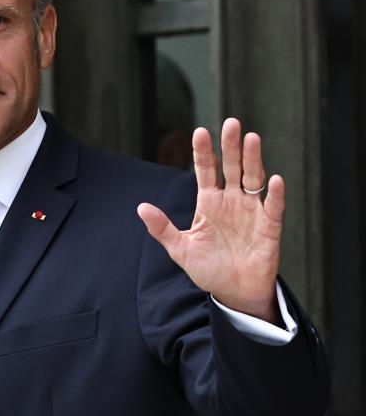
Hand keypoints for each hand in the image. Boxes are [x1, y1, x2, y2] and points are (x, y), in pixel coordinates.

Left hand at [137, 118, 281, 323]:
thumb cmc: (208, 269)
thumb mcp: (180, 249)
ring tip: (252, 139)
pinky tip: (273, 180)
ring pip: (252, 179)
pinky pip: (273, 207)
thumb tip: (141, 207)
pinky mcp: (269, 227)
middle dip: (230, 146)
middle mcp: (231, 202)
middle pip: (231, 168)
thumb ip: (162, 228)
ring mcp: (251, 212)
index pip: (205, 171)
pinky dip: (274, 195)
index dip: (203, 152)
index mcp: (208, 203)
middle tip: (231, 123)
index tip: (200, 131)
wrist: (233, 293)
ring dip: (253, 160)